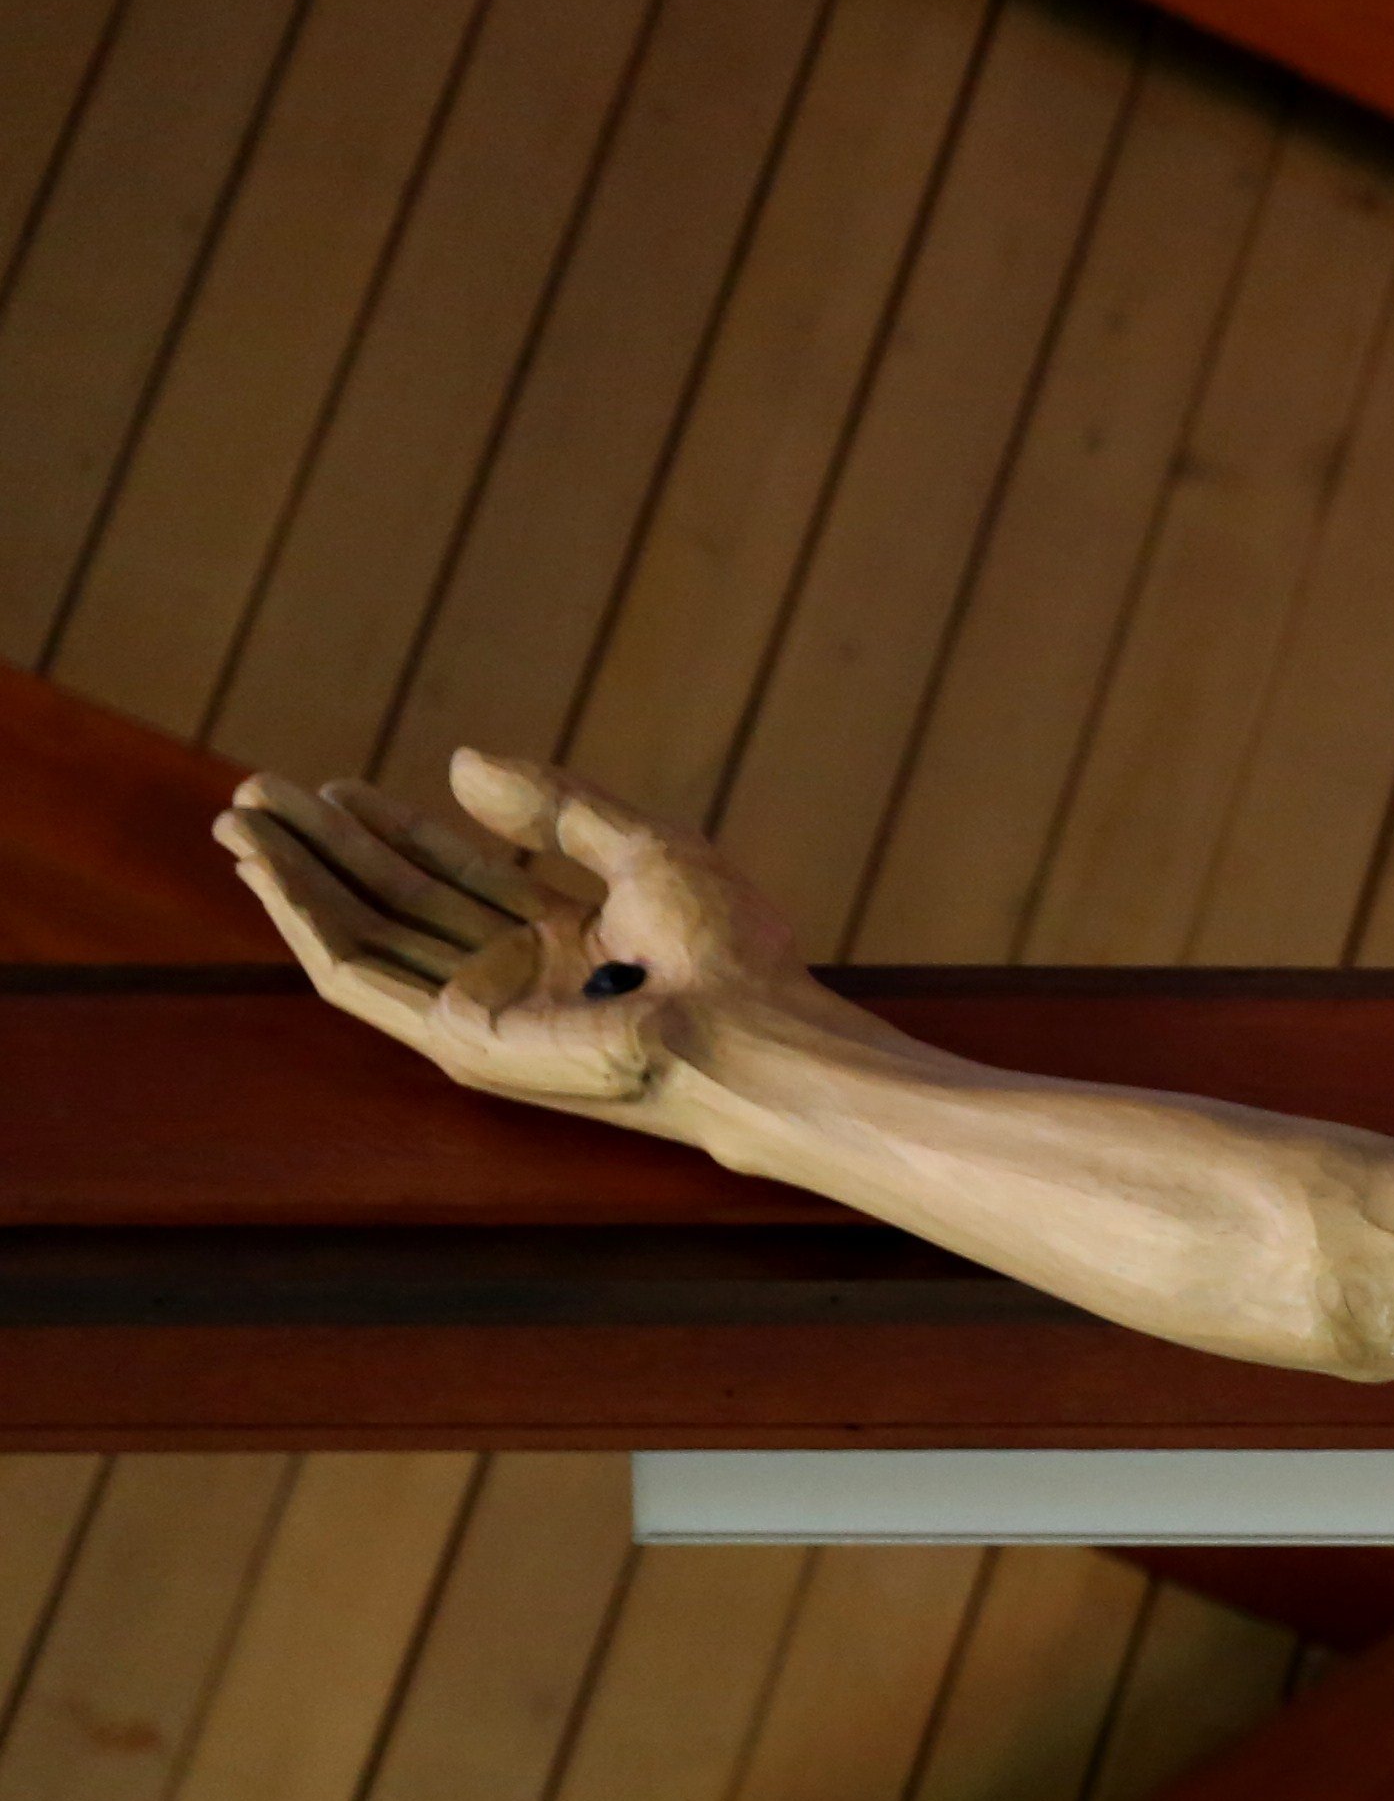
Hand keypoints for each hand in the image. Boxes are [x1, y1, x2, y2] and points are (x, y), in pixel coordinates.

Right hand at [216, 752, 821, 1121]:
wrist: (745, 1026)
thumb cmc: (724, 949)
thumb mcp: (641, 849)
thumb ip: (554, 808)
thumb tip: (459, 763)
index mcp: (566, 940)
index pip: (456, 877)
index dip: (393, 830)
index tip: (338, 785)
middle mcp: (516, 977)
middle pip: (395, 902)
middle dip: (325, 848)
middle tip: (258, 794)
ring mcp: (480, 1010)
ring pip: (361, 935)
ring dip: (295, 878)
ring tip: (240, 822)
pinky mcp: (453, 1038)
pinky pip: (357, 975)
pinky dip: (304, 920)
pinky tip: (267, 871)